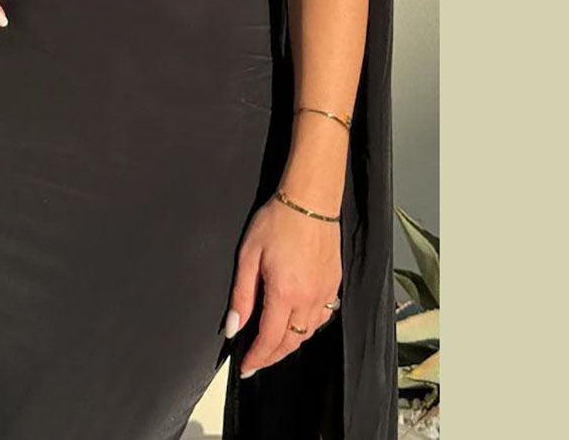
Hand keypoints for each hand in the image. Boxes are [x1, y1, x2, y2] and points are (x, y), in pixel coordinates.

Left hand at [223, 193, 341, 375]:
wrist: (310, 201)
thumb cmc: (277, 221)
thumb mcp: (248, 255)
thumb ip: (241, 295)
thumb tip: (233, 327)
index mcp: (284, 293)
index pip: (270, 340)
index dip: (257, 358)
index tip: (246, 366)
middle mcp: (308, 299)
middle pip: (291, 342)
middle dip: (272, 357)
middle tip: (257, 361)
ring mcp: (325, 293)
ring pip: (308, 333)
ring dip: (290, 343)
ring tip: (273, 345)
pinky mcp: (334, 285)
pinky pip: (322, 317)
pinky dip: (308, 327)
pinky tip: (297, 322)